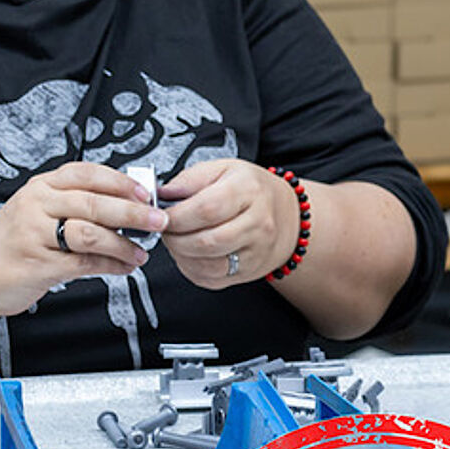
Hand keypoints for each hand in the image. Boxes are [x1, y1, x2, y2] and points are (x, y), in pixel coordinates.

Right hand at [0, 162, 167, 319]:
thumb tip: (127, 204)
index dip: (121, 183)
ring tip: (140, 253)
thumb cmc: (12, 240)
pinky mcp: (38, 264)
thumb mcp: (38, 208)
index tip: (146, 194)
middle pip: (94, 203)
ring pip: (90, 233)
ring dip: (123, 244)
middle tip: (157, 221)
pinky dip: (110, 266)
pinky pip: (84, 263)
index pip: (87, 174)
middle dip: (133, 213)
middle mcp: (38, 204)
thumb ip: (75, 203)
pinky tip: (123, 267)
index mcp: (42, 186)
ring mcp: (36, 234)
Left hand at [158, 160, 298, 289]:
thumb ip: (190, 179)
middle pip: (207, 241)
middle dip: (175, 239)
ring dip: (181, 256)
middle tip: (164, 230)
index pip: (207, 209)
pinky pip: (213, 279)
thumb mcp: (224, 169)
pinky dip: (192, 269)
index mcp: (249, 190)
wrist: (288, 216)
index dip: (177, 216)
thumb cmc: (252, 190)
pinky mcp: (250, 272)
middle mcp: (258, 223)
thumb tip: (162, 194)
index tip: (161, 216)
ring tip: (175, 241)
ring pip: (209, 265)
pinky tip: (188, 255)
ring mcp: (257, 251)